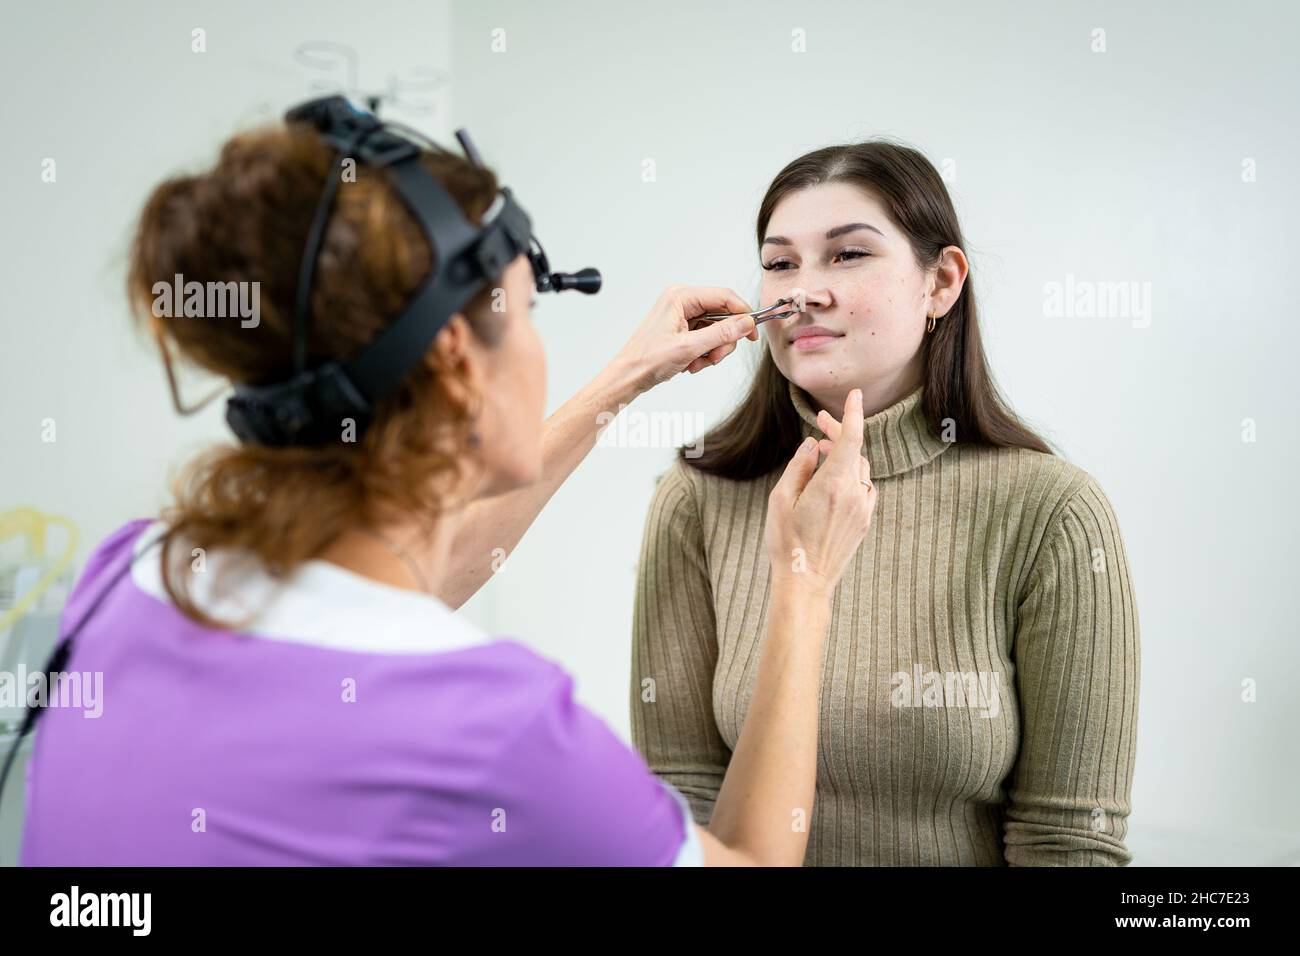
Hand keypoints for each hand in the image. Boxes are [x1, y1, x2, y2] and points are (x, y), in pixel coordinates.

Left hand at [613, 285, 759, 395]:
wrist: (629, 376)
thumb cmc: (647, 359)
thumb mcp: (690, 347)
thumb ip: (722, 333)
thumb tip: (746, 323)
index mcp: (681, 296)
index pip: (724, 296)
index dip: (743, 314)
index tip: (753, 333)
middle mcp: (682, 301)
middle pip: (722, 315)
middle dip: (722, 340)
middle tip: (714, 357)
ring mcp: (682, 315)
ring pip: (716, 329)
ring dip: (712, 350)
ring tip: (697, 363)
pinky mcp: (682, 328)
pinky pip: (706, 337)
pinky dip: (704, 353)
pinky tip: (692, 363)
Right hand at [764, 388, 877, 594]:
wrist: (805, 582)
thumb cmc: (786, 541)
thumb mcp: (781, 498)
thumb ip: (800, 466)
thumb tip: (814, 445)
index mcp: (833, 484)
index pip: (852, 437)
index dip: (853, 412)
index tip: (854, 394)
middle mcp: (854, 493)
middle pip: (855, 450)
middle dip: (839, 432)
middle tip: (820, 423)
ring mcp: (863, 509)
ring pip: (861, 468)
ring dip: (845, 455)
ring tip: (823, 451)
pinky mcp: (865, 522)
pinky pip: (864, 487)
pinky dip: (853, 475)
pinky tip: (834, 479)